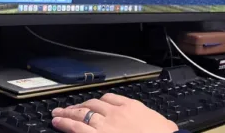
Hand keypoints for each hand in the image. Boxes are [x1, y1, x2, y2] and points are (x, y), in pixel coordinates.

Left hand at [51, 93, 177, 132]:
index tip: (93, 104)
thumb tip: (167, 126)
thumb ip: (158, 122)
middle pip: (93, 104)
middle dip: (79, 106)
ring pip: (81, 114)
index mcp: (131, 107)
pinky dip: (65, 123)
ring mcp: (104, 124)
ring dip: (68, 113)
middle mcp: (116, 113)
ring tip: (57, 113)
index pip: (111, 98)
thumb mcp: (164, 125)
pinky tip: (57, 122)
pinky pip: (77, 127)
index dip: (99, 101)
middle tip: (69, 107)